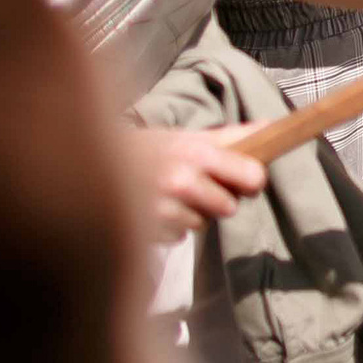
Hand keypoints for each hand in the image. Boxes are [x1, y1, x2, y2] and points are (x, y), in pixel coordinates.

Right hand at [131, 125, 266, 242]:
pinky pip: (180, 235)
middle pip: (229, 206)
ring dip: (193, 213)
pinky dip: (173, 226)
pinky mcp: (149, 231)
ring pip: (203, 223)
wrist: (91, 165)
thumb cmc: (145, 149)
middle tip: (198, 185)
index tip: (248, 179)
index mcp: (196, 153)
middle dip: (219, 199)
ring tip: (171, 194)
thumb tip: (271, 126)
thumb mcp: (186, 137)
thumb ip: (230, 136)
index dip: (252, 180)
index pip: (251, 176)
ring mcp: (164, 209)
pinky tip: (157, 208)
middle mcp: (182, 181)